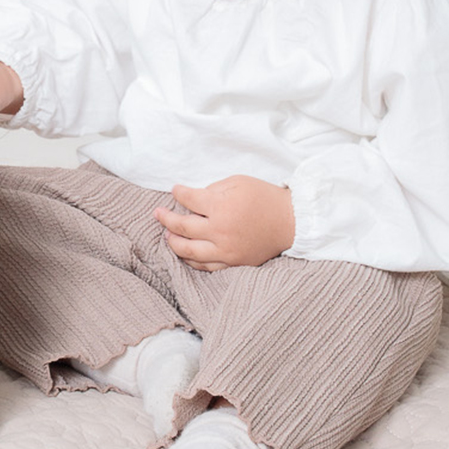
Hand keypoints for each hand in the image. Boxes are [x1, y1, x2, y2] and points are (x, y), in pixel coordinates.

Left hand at [155, 175, 295, 270]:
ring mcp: (226, 250)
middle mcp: (220, 231)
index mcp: (221, 207)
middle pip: (182, 227)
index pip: (189, 200)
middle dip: (166, 218)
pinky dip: (190, 260)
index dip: (178, 193)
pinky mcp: (233, 263)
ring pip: (188, 251)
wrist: (290, 222)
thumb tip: (192, 198)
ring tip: (166, 234)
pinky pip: (205, 266)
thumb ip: (212, 189)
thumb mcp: (238, 182)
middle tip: (158, 213)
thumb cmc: (264, 197)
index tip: (175, 190)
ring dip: (173, 242)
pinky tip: (184, 252)